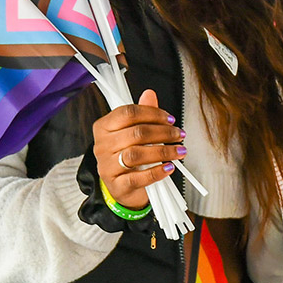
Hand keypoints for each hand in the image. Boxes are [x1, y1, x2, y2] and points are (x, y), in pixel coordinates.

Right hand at [92, 89, 184, 209]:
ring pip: (136, 154)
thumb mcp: (134, 134)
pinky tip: (169, 167)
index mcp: (104, 127)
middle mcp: (102, 146)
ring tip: (179, 151)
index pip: (128, 113)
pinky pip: (138, 177)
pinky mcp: (117, 186)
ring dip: (163, 151)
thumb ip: (142, 114)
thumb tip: (149, 94)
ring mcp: (107, 167)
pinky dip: (157, 172)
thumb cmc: (129, 157)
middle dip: (163, 132)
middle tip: (179, 135)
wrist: (124, 188)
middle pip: (135, 133)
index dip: (153, 114)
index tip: (170, 119)